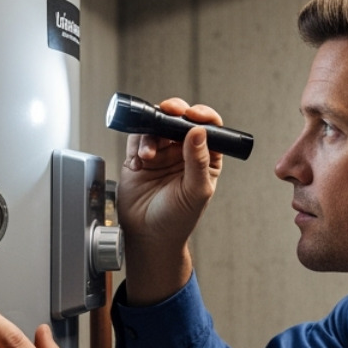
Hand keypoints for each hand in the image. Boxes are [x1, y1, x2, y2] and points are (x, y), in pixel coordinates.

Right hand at [117, 97, 223, 303]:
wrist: (149, 236)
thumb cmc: (178, 220)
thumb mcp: (195, 191)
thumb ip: (198, 161)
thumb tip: (199, 132)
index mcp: (205, 158)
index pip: (209, 128)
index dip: (203, 116)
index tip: (194, 115)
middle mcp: (183, 152)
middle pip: (181, 120)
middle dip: (175, 111)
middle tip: (170, 111)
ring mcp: (161, 153)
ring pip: (158, 125)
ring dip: (153, 131)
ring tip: (151, 153)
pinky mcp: (139, 157)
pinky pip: (138, 138)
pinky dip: (139, 142)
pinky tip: (142, 159)